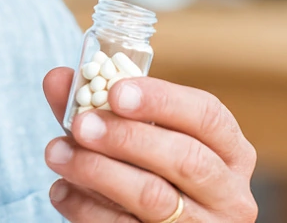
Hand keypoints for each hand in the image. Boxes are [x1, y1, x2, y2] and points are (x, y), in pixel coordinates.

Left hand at [40, 68, 257, 221]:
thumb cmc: (147, 172)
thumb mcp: (134, 137)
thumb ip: (97, 108)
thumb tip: (57, 79)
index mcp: (230, 152)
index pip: (208, 116)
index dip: (163, 100)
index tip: (117, 91)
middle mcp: (228, 194)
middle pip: (184, 159)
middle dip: (126, 138)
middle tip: (81, 125)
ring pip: (154, 197)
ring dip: (97, 171)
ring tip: (57, 153)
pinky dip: (87, 207)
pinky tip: (61, 189)